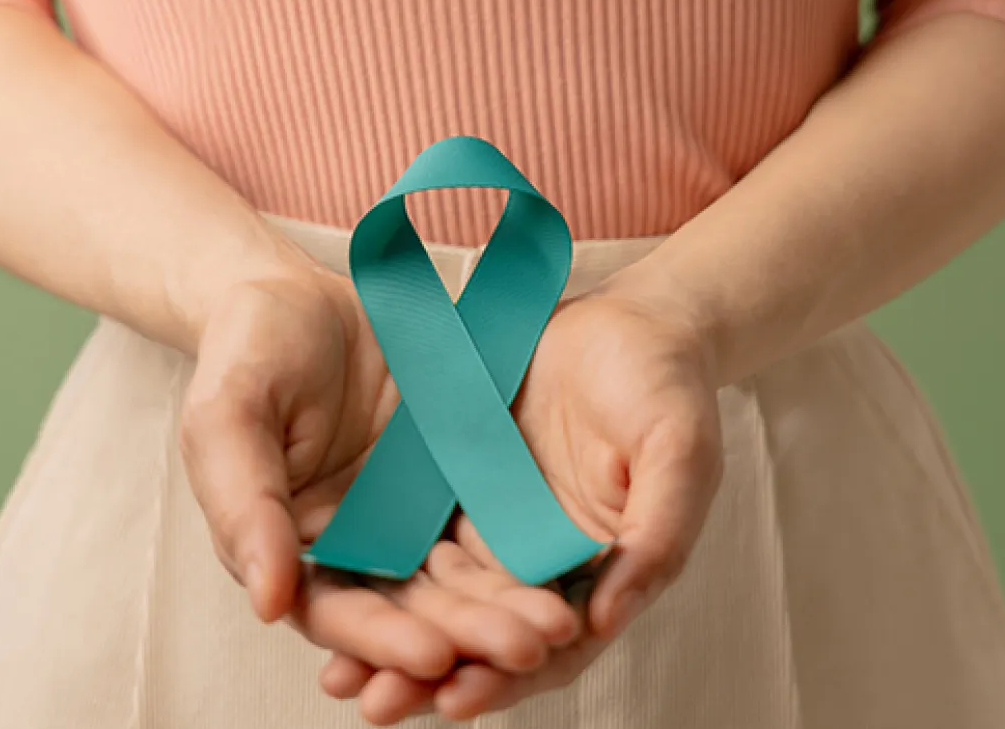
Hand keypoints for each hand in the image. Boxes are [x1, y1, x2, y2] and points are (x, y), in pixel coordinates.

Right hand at [179, 248, 577, 681]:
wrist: (303, 288)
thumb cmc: (249, 347)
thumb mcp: (227, 411)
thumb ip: (242, 500)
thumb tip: (268, 601)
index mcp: (291, 548)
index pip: (336, 612)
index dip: (381, 639)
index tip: (433, 655)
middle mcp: (356, 546)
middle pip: (412, 609)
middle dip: (469, 635)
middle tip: (528, 648)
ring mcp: (411, 515)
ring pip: (463, 576)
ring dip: (509, 607)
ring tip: (562, 625)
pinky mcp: (458, 478)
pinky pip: (496, 519)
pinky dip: (529, 550)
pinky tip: (573, 567)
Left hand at [318, 284, 726, 721]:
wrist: (625, 315)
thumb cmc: (665, 386)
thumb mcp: (678, 453)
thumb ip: (657, 534)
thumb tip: (609, 620)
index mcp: (598, 573)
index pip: (551, 646)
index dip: (506, 676)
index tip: (457, 700)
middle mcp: (537, 562)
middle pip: (480, 636)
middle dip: (429, 676)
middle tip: (375, 706)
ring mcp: (490, 526)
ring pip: (434, 597)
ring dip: (389, 640)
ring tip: (338, 678)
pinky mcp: (450, 482)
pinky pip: (406, 533)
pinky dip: (372, 566)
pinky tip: (326, 586)